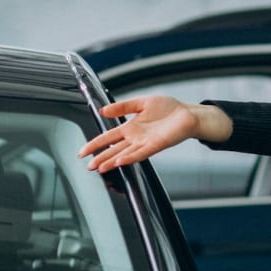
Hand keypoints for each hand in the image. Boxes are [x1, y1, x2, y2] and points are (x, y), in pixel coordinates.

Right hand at [78, 95, 230, 172]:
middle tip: (88, 165)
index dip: (95, 144)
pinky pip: (141, 153)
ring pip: (124, 154)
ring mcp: (145, 143)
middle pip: (113, 149)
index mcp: (130, 127)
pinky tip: (120, 161)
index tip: (82, 151)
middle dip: (100, 157)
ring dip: (112, 161)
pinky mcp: (156, 145)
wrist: (188, 114)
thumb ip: (123, 107)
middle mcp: (136, 137)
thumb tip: (104, 110)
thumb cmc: (168, 109)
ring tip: (100, 167)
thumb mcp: (141, 102)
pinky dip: (130, 157)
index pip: (108, 137)